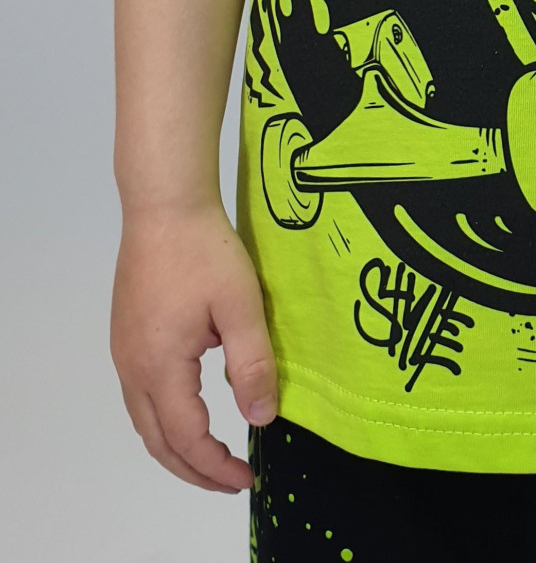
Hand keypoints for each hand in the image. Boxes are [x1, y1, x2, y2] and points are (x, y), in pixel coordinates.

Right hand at [110, 205, 277, 491]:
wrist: (164, 205)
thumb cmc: (205, 251)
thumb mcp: (241, 306)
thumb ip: (252, 364)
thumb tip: (261, 418)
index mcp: (160, 367)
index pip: (187, 438)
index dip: (216, 466)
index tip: (248, 478)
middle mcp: (132, 368)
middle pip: (157, 440)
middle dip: (193, 470)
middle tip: (230, 481)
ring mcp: (124, 351)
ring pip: (144, 420)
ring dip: (176, 447)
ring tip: (211, 458)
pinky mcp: (126, 335)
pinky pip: (140, 396)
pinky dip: (164, 419)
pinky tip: (188, 411)